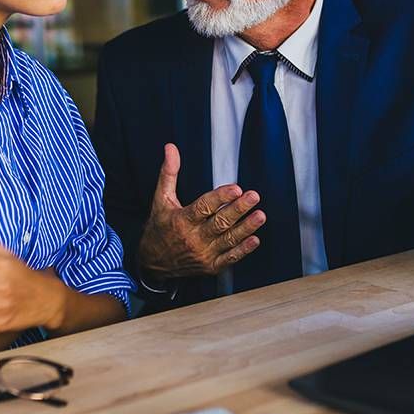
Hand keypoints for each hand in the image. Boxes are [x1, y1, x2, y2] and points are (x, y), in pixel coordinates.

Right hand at [137, 143, 263, 279]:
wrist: (153, 263)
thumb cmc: (159, 226)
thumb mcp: (160, 199)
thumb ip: (168, 173)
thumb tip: (170, 147)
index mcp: (181, 220)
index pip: (204, 207)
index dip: (220, 197)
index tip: (236, 188)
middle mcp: (193, 238)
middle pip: (219, 223)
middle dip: (238, 209)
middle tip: (254, 196)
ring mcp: (203, 254)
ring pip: (228, 240)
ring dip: (246, 228)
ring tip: (260, 215)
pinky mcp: (210, 266)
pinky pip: (229, 259)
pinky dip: (242, 250)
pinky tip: (255, 239)